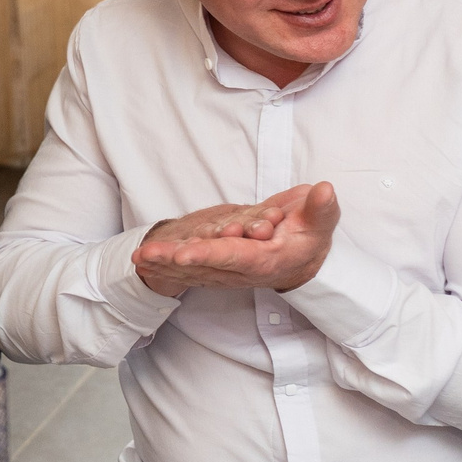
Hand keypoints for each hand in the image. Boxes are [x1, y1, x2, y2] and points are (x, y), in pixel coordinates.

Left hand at [133, 182, 339, 294]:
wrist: (305, 256)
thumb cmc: (310, 235)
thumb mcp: (321, 219)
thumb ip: (321, 207)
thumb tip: (324, 191)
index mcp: (266, 259)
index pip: (234, 256)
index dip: (209, 254)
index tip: (185, 254)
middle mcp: (244, 268)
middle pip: (205, 264)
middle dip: (173, 261)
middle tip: (146, 255)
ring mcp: (229, 270)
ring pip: (192, 268)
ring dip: (163, 265)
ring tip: (137, 259)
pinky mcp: (219, 267)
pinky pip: (189, 269)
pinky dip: (166, 267)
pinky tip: (144, 263)